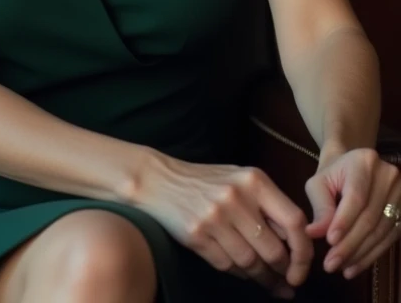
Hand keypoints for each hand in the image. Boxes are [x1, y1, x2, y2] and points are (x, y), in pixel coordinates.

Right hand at [136, 153, 313, 297]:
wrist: (160, 180)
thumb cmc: (208, 182)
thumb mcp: (242, 181)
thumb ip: (268, 206)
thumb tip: (296, 244)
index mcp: (255, 180)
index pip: (294, 221)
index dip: (304, 252)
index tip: (302, 268)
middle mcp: (237, 197)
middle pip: (274, 250)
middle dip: (284, 272)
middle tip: (288, 282)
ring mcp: (215, 217)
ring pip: (251, 263)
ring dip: (263, 278)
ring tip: (269, 283)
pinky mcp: (197, 235)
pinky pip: (228, 266)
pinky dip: (239, 273)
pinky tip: (242, 271)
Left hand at [305, 147, 400, 278]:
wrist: (353, 168)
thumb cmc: (332, 175)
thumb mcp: (319, 184)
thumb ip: (319, 207)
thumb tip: (314, 233)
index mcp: (364, 162)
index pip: (356, 197)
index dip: (344, 221)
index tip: (329, 242)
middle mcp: (388, 175)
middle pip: (370, 218)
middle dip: (349, 244)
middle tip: (331, 264)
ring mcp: (400, 193)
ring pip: (380, 231)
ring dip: (359, 254)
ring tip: (340, 268)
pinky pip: (388, 238)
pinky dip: (371, 255)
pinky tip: (355, 266)